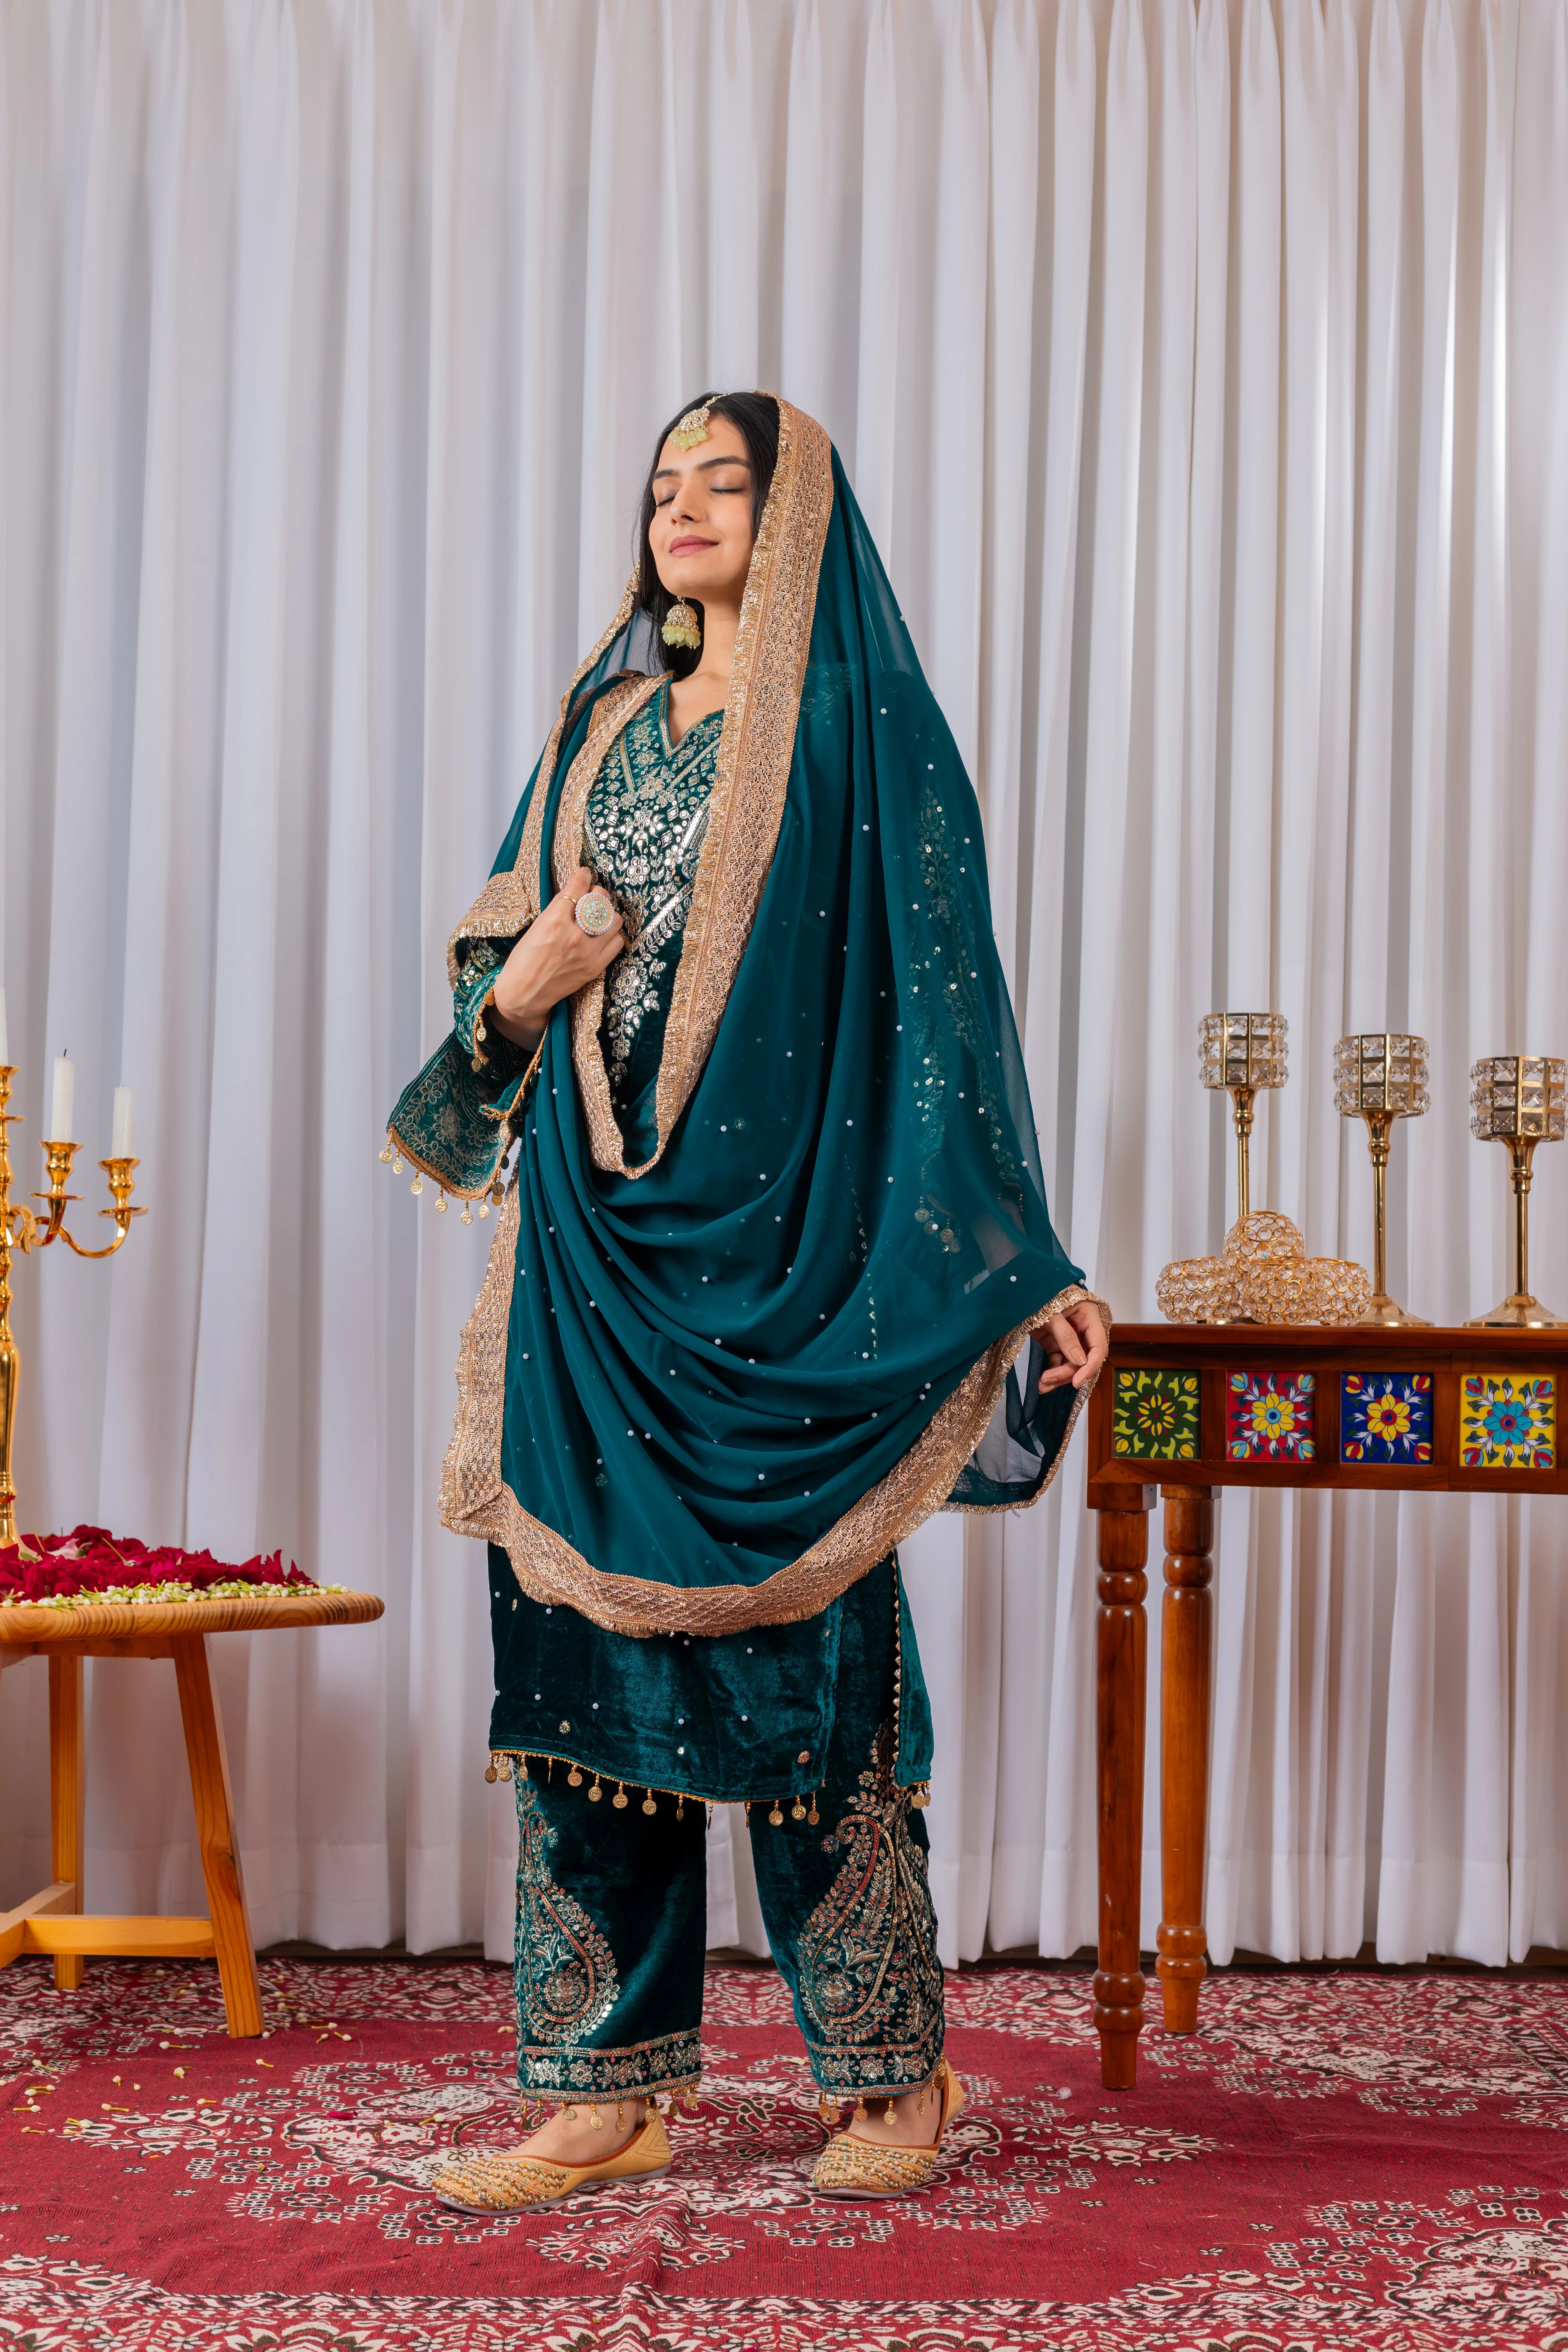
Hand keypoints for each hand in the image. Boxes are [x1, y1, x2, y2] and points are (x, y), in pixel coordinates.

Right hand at [488, 867, 624, 1053]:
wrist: (523, 994)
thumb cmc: (522, 961)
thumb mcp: (535, 928)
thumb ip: (556, 911)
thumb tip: (574, 895)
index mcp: (554, 920)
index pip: (578, 887)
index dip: (583, 876)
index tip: (585, 874)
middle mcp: (574, 934)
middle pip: (600, 899)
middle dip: (597, 893)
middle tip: (592, 897)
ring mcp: (587, 952)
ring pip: (614, 919)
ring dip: (608, 914)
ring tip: (599, 917)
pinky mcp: (595, 967)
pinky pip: (617, 942)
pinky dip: (613, 935)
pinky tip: (603, 935)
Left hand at [1033, 1298, 1106, 1393]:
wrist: (1017, 1291)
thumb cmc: (1037, 1295)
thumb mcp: (1051, 1314)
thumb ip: (1065, 1336)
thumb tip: (1080, 1361)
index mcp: (1088, 1316)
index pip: (1098, 1346)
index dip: (1090, 1366)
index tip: (1077, 1381)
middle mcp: (1082, 1328)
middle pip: (1084, 1358)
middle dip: (1068, 1372)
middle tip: (1049, 1380)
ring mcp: (1068, 1337)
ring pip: (1071, 1363)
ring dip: (1059, 1376)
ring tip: (1043, 1385)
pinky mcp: (1055, 1343)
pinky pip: (1059, 1361)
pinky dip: (1053, 1372)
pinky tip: (1044, 1382)